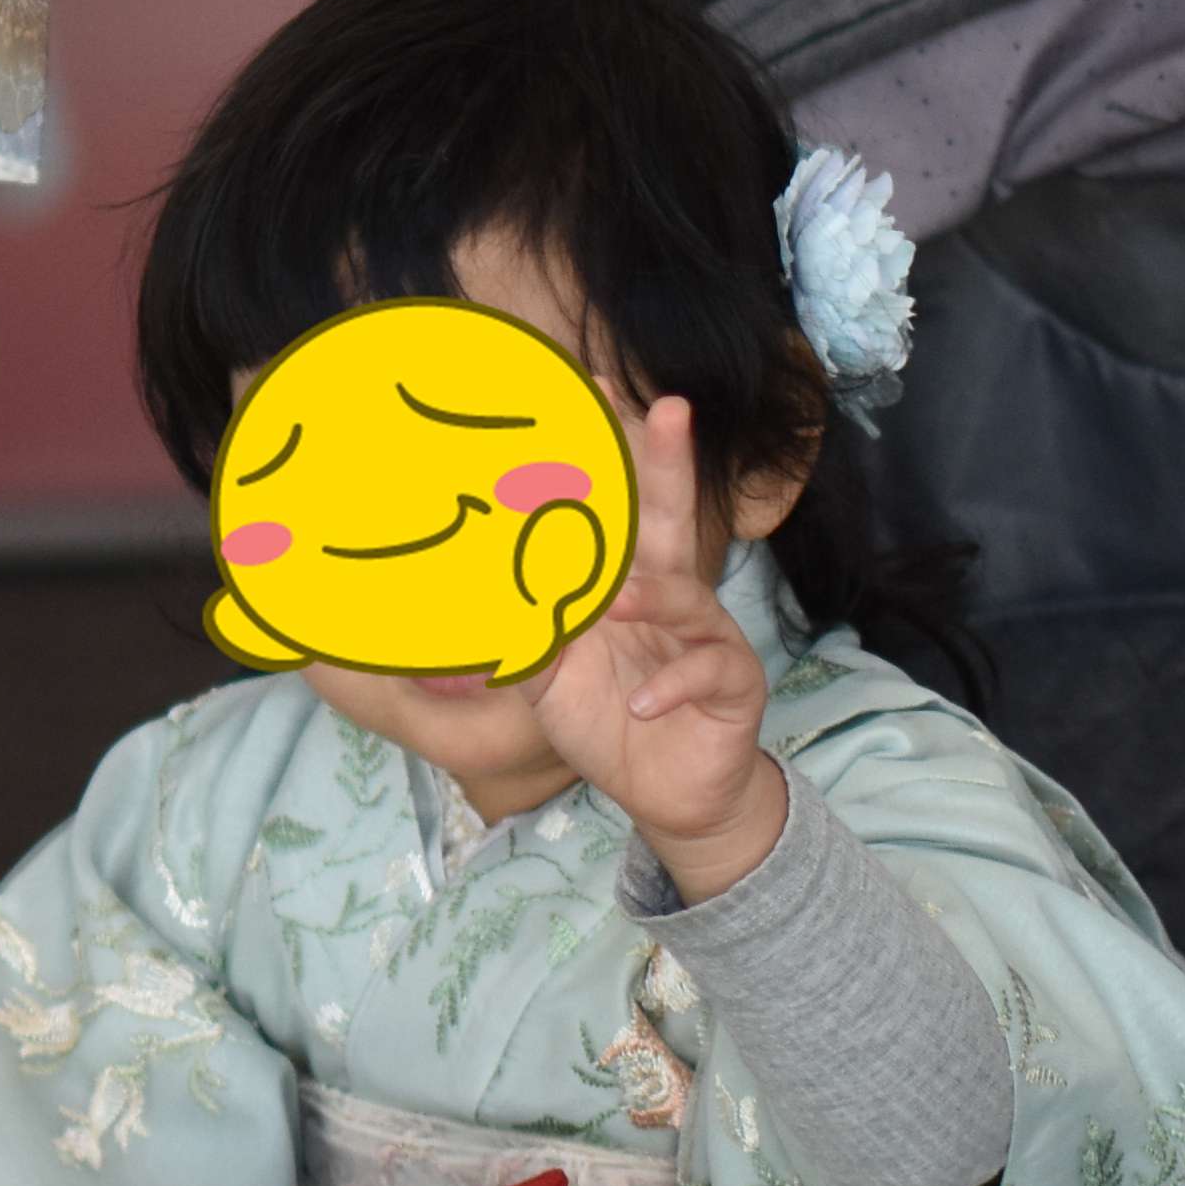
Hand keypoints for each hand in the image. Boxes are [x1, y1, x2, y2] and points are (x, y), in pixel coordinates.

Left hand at [535, 393, 789, 899]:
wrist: (668, 793)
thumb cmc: (609, 718)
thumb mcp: (546, 679)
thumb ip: (511, 639)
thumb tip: (451, 614)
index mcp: (626, 583)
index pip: (612, 511)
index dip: (603, 458)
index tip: (591, 392)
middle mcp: (670, 595)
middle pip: (668, 521)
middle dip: (669, 465)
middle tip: (669, 407)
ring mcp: (707, 634)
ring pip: (688, 598)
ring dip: (655, 596)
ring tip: (622, 599)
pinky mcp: (732, 682)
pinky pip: (704, 674)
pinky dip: (672, 687)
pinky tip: (644, 704)